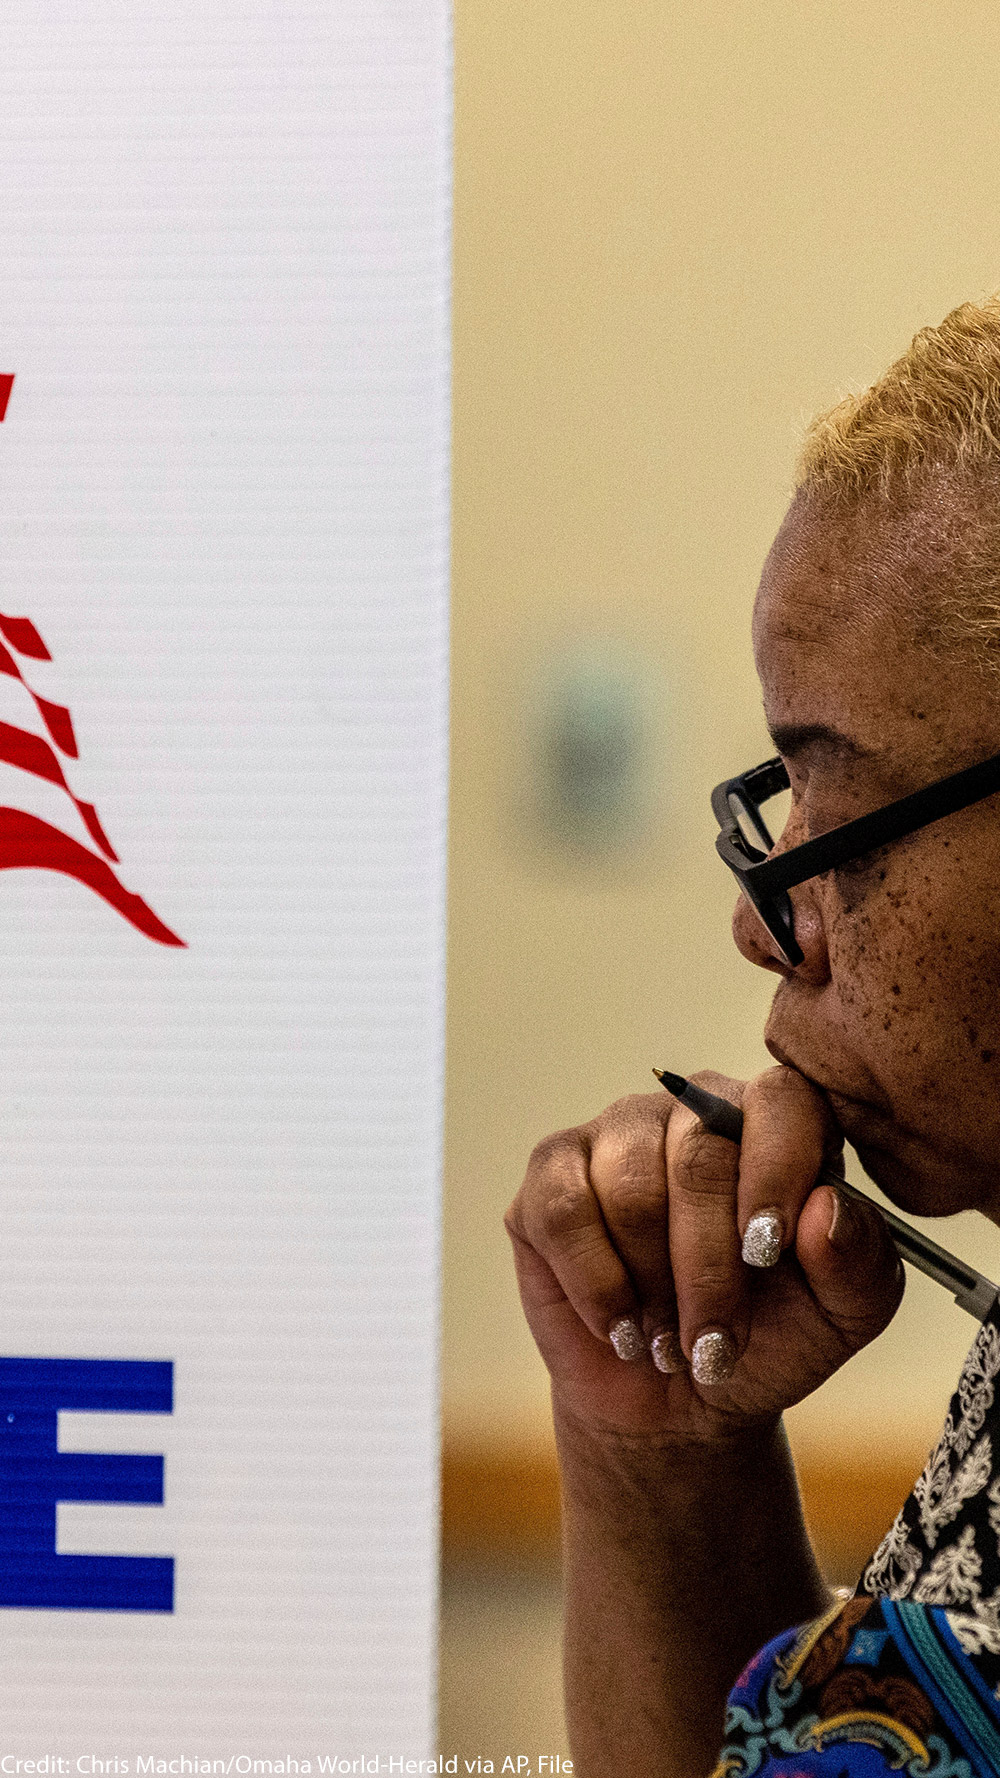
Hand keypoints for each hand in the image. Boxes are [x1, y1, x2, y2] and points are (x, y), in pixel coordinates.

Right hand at [505, 1066, 903, 1443]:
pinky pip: (563, 1211)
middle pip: (698, 1156)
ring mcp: (616, 1135)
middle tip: (716, 1340)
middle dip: (708, 1266)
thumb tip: (823, 1209)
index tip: (766, 1252)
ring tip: (668, 1339)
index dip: (774, 1171)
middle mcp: (692, 1113)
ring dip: (653, 1285)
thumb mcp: (842, 1315)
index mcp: (774, 1127)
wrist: (681, 1401)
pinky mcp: (551, 1173)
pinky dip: (596, 1283)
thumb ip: (858, 1259)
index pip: (780, 1101)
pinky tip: (620, 1324)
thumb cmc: (769, 1339)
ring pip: (630, 1188)